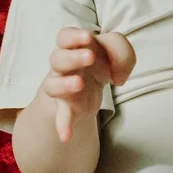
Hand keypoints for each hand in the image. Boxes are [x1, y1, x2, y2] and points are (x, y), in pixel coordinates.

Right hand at [42, 27, 135, 142]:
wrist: (86, 90)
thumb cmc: (99, 62)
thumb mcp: (114, 50)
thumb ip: (120, 51)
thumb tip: (119, 76)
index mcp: (73, 47)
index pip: (64, 36)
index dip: (73, 35)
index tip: (88, 36)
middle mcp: (63, 66)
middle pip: (57, 58)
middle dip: (73, 57)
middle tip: (90, 56)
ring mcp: (62, 87)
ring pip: (53, 84)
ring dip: (65, 84)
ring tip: (80, 84)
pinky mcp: (67, 107)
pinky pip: (61, 116)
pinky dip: (62, 125)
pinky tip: (65, 136)